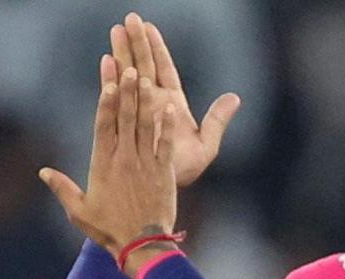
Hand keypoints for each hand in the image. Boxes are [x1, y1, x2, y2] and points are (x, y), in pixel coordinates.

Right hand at [39, 67, 176, 259]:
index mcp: (102, 163)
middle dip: (124, 90)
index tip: (106, 79)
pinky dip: (166, 126)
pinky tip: (168, 107)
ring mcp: (145, 164)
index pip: (103, 124)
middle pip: (124, 118)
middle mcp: (124, 158)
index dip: (105, 100)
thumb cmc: (108, 229)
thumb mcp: (79, 210)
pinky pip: (165, 144)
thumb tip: (43, 172)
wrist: (142, 245)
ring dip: (144, 100)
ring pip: (144, 125)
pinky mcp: (164, 172)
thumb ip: (62, 188)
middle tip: (125, 64)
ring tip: (144, 76)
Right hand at [107, 13, 239, 186]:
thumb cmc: (184, 171)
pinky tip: (108, 64)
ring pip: (128, 79)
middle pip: (143, 67)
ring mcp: (137, 114)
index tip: (147, 28)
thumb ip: (217, 120)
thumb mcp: (206, 146)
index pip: (163, 70)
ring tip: (114, 31)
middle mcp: (152, 105)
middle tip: (128, 19)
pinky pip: (118, 100)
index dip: (156, 49)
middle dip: (136, 43)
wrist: (162, 194)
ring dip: (122, 55)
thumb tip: (235, 97)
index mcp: (170, 105)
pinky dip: (114, 83)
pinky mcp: (124, 124)